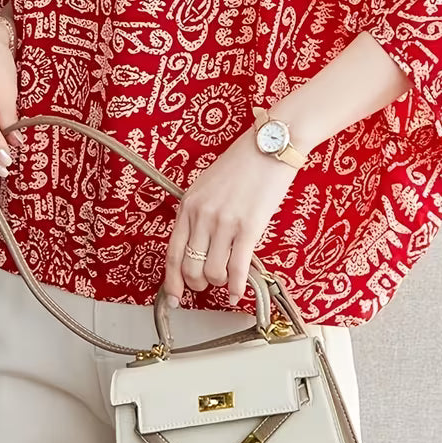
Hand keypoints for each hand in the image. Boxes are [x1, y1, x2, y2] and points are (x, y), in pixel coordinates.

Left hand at [162, 128, 297, 307]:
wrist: (269, 146)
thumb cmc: (243, 163)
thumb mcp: (207, 185)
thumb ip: (199, 213)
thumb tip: (198, 244)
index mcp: (189, 204)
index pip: (172, 252)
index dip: (171, 280)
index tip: (174, 296)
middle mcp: (202, 215)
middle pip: (190, 267)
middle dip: (197, 284)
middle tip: (206, 285)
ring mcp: (225, 223)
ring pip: (213, 272)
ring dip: (219, 283)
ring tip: (227, 279)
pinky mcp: (249, 228)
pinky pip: (237, 269)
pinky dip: (237, 286)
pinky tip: (239, 291)